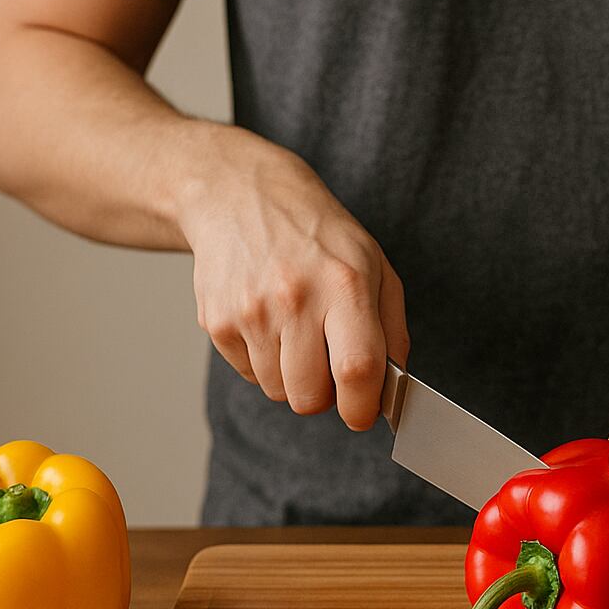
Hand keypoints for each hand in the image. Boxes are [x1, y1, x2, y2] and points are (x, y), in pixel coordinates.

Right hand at [179, 130, 409, 429]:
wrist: (238, 195)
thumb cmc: (316, 235)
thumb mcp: (374, 265)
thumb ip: (392, 330)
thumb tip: (392, 390)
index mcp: (344, 284)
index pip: (356, 369)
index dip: (362, 407)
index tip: (363, 413)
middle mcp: (294, 297)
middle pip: (309, 397)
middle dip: (323, 396)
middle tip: (328, 367)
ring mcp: (250, 311)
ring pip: (278, 392)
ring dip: (292, 377)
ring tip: (295, 332)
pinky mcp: (216, 321)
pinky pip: (249, 374)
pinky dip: (262, 361)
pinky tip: (267, 320)